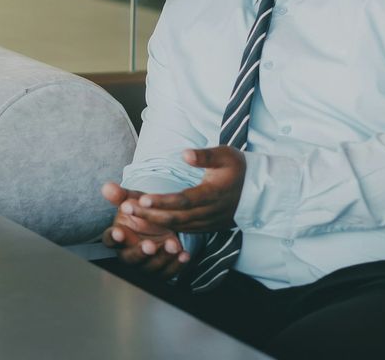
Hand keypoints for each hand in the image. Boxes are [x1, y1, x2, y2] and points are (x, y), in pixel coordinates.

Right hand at [100, 182, 189, 278]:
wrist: (163, 224)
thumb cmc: (144, 214)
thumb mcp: (135, 202)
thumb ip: (121, 196)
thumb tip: (107, 187)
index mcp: (118, 236)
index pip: (109, 240)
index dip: (113, 238)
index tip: (119, 233)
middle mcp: (128, 253)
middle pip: (129, 259)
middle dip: (139, 253)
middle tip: (150, 245)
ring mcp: (145, 264)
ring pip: (149, 267)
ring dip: (161, 258)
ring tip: (173, 244)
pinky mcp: (161, 271)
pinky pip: (167, 272)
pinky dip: (176, 265)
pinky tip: (184, 254)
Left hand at [125, 147, 245, 232]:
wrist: (258, 191)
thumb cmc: (238, 169)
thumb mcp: (226, 155)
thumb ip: (205, 156)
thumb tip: (185, 153)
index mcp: (213, 194)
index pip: (184, 201)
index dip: (163, 201)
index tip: (142, 198)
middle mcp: (209, 213)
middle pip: (176, 217)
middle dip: (149, 214)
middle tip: (126, 208)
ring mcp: (207, 223)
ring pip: (177, 227)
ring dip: (152, 222)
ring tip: (129, 213)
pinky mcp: (205, 228)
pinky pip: (182, 230)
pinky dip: (162, 227)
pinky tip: (145, 221)